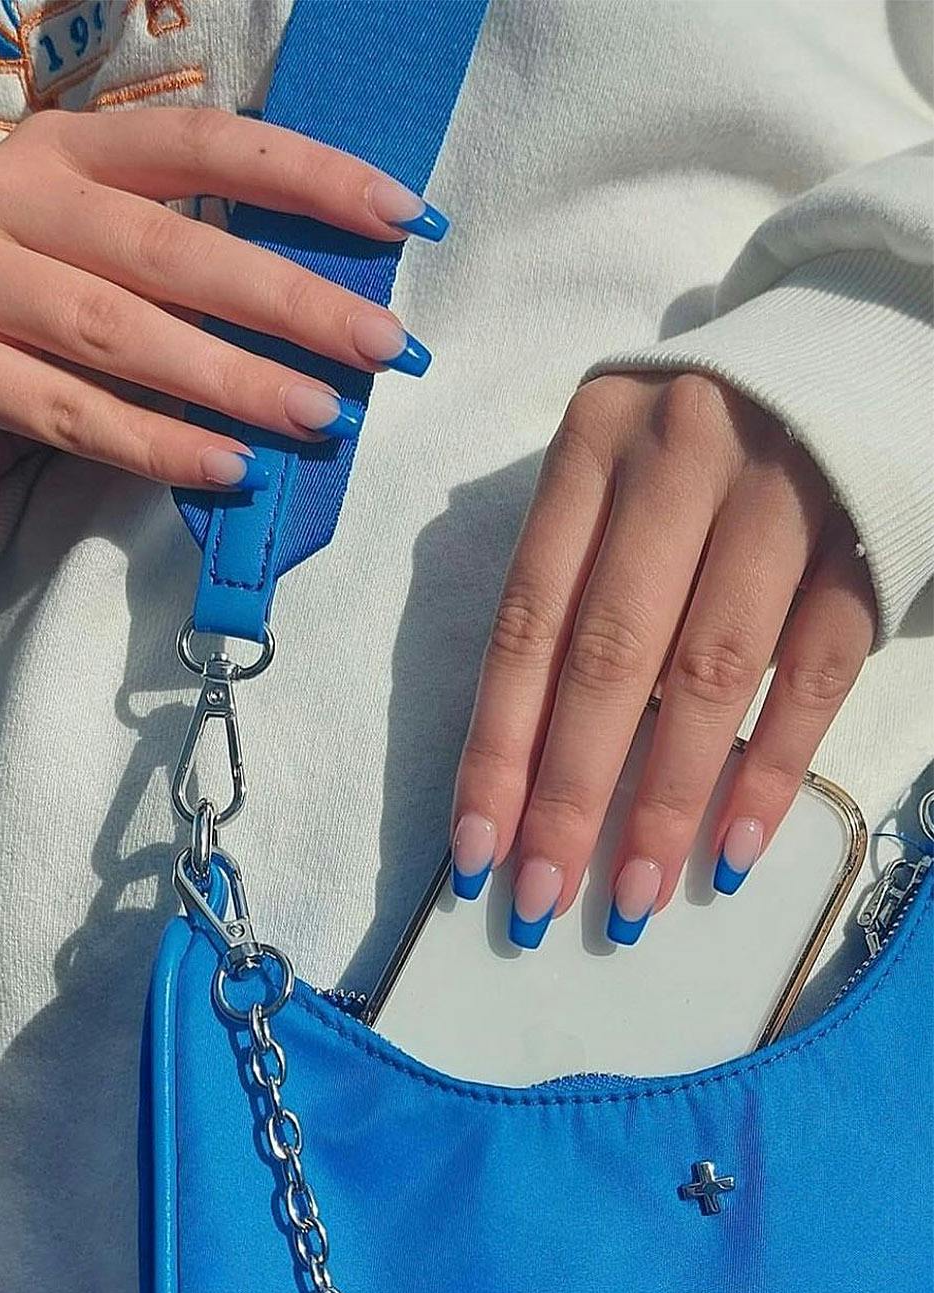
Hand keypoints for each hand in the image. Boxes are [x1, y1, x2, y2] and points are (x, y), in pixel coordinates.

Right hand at [0, 108, 441, 547]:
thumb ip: (197, 267)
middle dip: (290, 300)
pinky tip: (231, 468)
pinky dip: (158, 446)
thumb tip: (345, 314)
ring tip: (322, 416)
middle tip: (383, 346)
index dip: (307, 176)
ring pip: (122, 332)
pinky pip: (71, 413)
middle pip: (171, 247)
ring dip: (236, 381)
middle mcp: (4, 189)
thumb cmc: (43, 326)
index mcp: (66, 148)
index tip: (403, 218)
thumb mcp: (114, 268)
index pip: (202, 144)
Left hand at [451, 372, 875, 947]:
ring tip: (633, 896)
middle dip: (570, 793)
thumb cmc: (695, 435)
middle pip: (610, 657)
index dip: (498, 743)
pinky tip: (732, 849)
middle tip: (542, 901)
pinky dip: (770, 767)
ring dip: (667, 800)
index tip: (477, 847)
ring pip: (709, 672)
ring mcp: (781, 497)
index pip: (528, 620)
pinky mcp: (863, 539)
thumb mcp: (613, 469)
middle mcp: (678, 462)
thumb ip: (569, 576)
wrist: (846, 343)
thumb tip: (526, 750)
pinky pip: (815, 670)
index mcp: (592, 445)